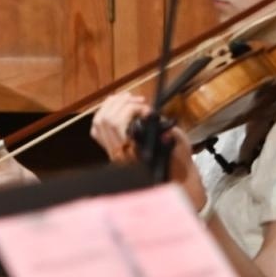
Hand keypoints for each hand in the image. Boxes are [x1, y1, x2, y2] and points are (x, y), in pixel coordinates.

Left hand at [90, 94, 205, 212]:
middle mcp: (118, 153)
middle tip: (137, 99)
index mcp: (133, 152)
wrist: (169, 178)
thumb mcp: (178, 145)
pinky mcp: (110, 149)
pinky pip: (97, 128)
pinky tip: (118, 107)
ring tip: (128, 98)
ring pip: (99, 122)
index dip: (130, 109)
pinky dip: (105, 113)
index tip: (147, 108)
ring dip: (112, 105)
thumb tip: (153, 118)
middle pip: (105, 120)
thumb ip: (168, 132)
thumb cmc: (176, 162)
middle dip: (120, 103)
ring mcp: (112, 151)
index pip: (116, 124)